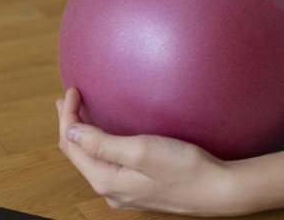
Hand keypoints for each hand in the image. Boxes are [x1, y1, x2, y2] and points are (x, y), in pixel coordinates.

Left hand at [56, 88, 236, 214]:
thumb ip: (102, 143)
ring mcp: (124, 191)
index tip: (73, 90)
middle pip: (78, 154)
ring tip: (80, 116)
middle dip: (71, 126)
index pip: (73, 145)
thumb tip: (70, 131)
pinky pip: (108, 165)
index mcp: (105, 180)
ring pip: (93, 160)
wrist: (216, 190)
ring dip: (84, 136)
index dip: (68, 116)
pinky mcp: (139, 188)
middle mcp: (110, 190)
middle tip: (67, 99)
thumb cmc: (183, 168)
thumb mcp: (141, 150)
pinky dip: (100, 146)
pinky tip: (107, 138)